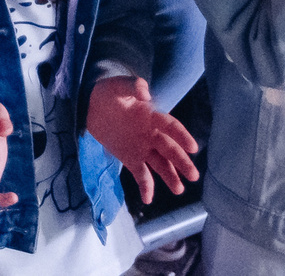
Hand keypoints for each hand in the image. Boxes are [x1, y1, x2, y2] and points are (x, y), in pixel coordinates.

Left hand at [86, 75, 198, 203]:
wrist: (90, 106)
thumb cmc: (108, 93)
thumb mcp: (118, 86)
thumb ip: (133, 86)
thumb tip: (146, 93)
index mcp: (152, 115)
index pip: (171, 127)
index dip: (182, 136)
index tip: (193, 148)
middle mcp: (151, 134)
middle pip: (169, 149)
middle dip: (182, 162)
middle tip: (193, 176)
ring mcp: (142, 148)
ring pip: (160, 164)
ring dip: (170, 176)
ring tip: (179, 190)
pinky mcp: (130, 159)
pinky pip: (141, 174)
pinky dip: (146, 187)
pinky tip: (148, 199)